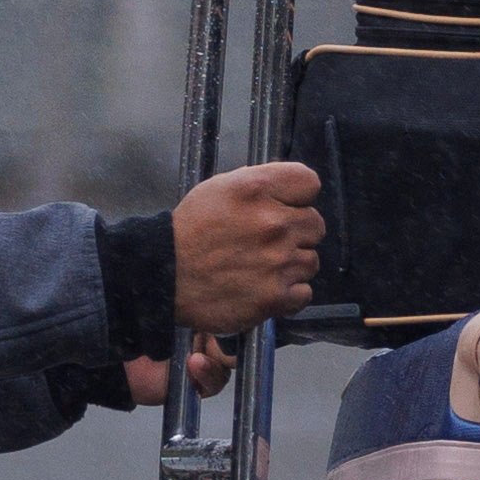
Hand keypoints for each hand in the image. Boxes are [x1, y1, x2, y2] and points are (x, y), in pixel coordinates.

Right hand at [170, 161, 324, 341]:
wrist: (164, 275)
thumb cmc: (190, 231)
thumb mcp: (220, 188)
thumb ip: (260, 184)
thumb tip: (291, 190)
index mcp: (257, 189)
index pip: (310, 183)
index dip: (298, 197)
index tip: (286, 207)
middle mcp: (272, 223)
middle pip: (316, 224)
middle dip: (296, 232)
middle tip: (267, 242)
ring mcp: (277, 261)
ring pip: (311, 260)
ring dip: (292, 264)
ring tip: (261, 266)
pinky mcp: (275, 296)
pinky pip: (305, 292)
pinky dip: (289, 293)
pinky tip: (265, 286)